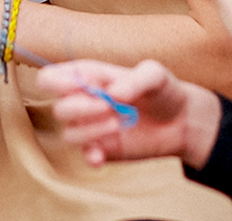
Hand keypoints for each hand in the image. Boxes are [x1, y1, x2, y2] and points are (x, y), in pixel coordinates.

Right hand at [39, 59, 222, 168]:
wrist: (181, 121)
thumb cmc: (162, 90)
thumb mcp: (155, 75)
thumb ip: (136, 79)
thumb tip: (114, 94)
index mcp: (87, 77)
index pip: (51, 78)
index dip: (58, 82)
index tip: (84, 87)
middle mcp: (83, 102)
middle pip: (57, 109)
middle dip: (81, 108)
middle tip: (110, 106)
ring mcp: (91, 128)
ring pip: (69, 134)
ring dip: (91, 131)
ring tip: (119, 123)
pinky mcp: (102, 149)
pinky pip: (85, 156)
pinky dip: (91, 157)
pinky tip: (103, 154)